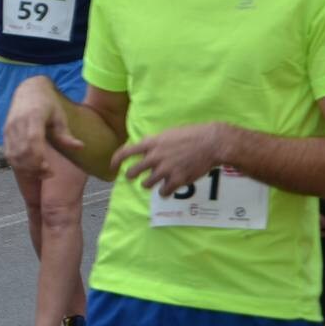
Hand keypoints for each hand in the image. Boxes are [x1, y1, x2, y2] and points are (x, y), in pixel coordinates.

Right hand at [3, 76, 84, 179]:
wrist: (29, 90)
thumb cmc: (48, 104)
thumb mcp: (60, 116)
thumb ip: (66, 134)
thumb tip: (80, 147)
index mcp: (33, 116)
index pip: (33, 140)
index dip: (39, 157)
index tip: (49, 169)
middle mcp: (18, 123)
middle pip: (22, 151)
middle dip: (34, 167)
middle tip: (49, 173)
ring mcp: (9, 128)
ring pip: (13, 155)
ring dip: (26, 168)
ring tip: (42, 173)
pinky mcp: (5, 133)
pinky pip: (8, 153)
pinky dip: (18, 164)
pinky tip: (30, 168)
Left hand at [112, 122, 226, 197]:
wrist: (211, 142)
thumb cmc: (193, 134)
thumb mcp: (170, 133)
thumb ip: (156, 142)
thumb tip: (147, 146)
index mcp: (152, 143)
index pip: (126, 152)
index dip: (116, 161)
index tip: (113, 167)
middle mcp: (154, 157)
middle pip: (132, 173)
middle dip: (132, 176)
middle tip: (135, 177)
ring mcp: (165, 170)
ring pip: (147, 185)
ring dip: (150, 184)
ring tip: (157, 181)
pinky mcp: (176, 180)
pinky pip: (164, 192)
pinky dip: (165, 192)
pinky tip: (169, 190)